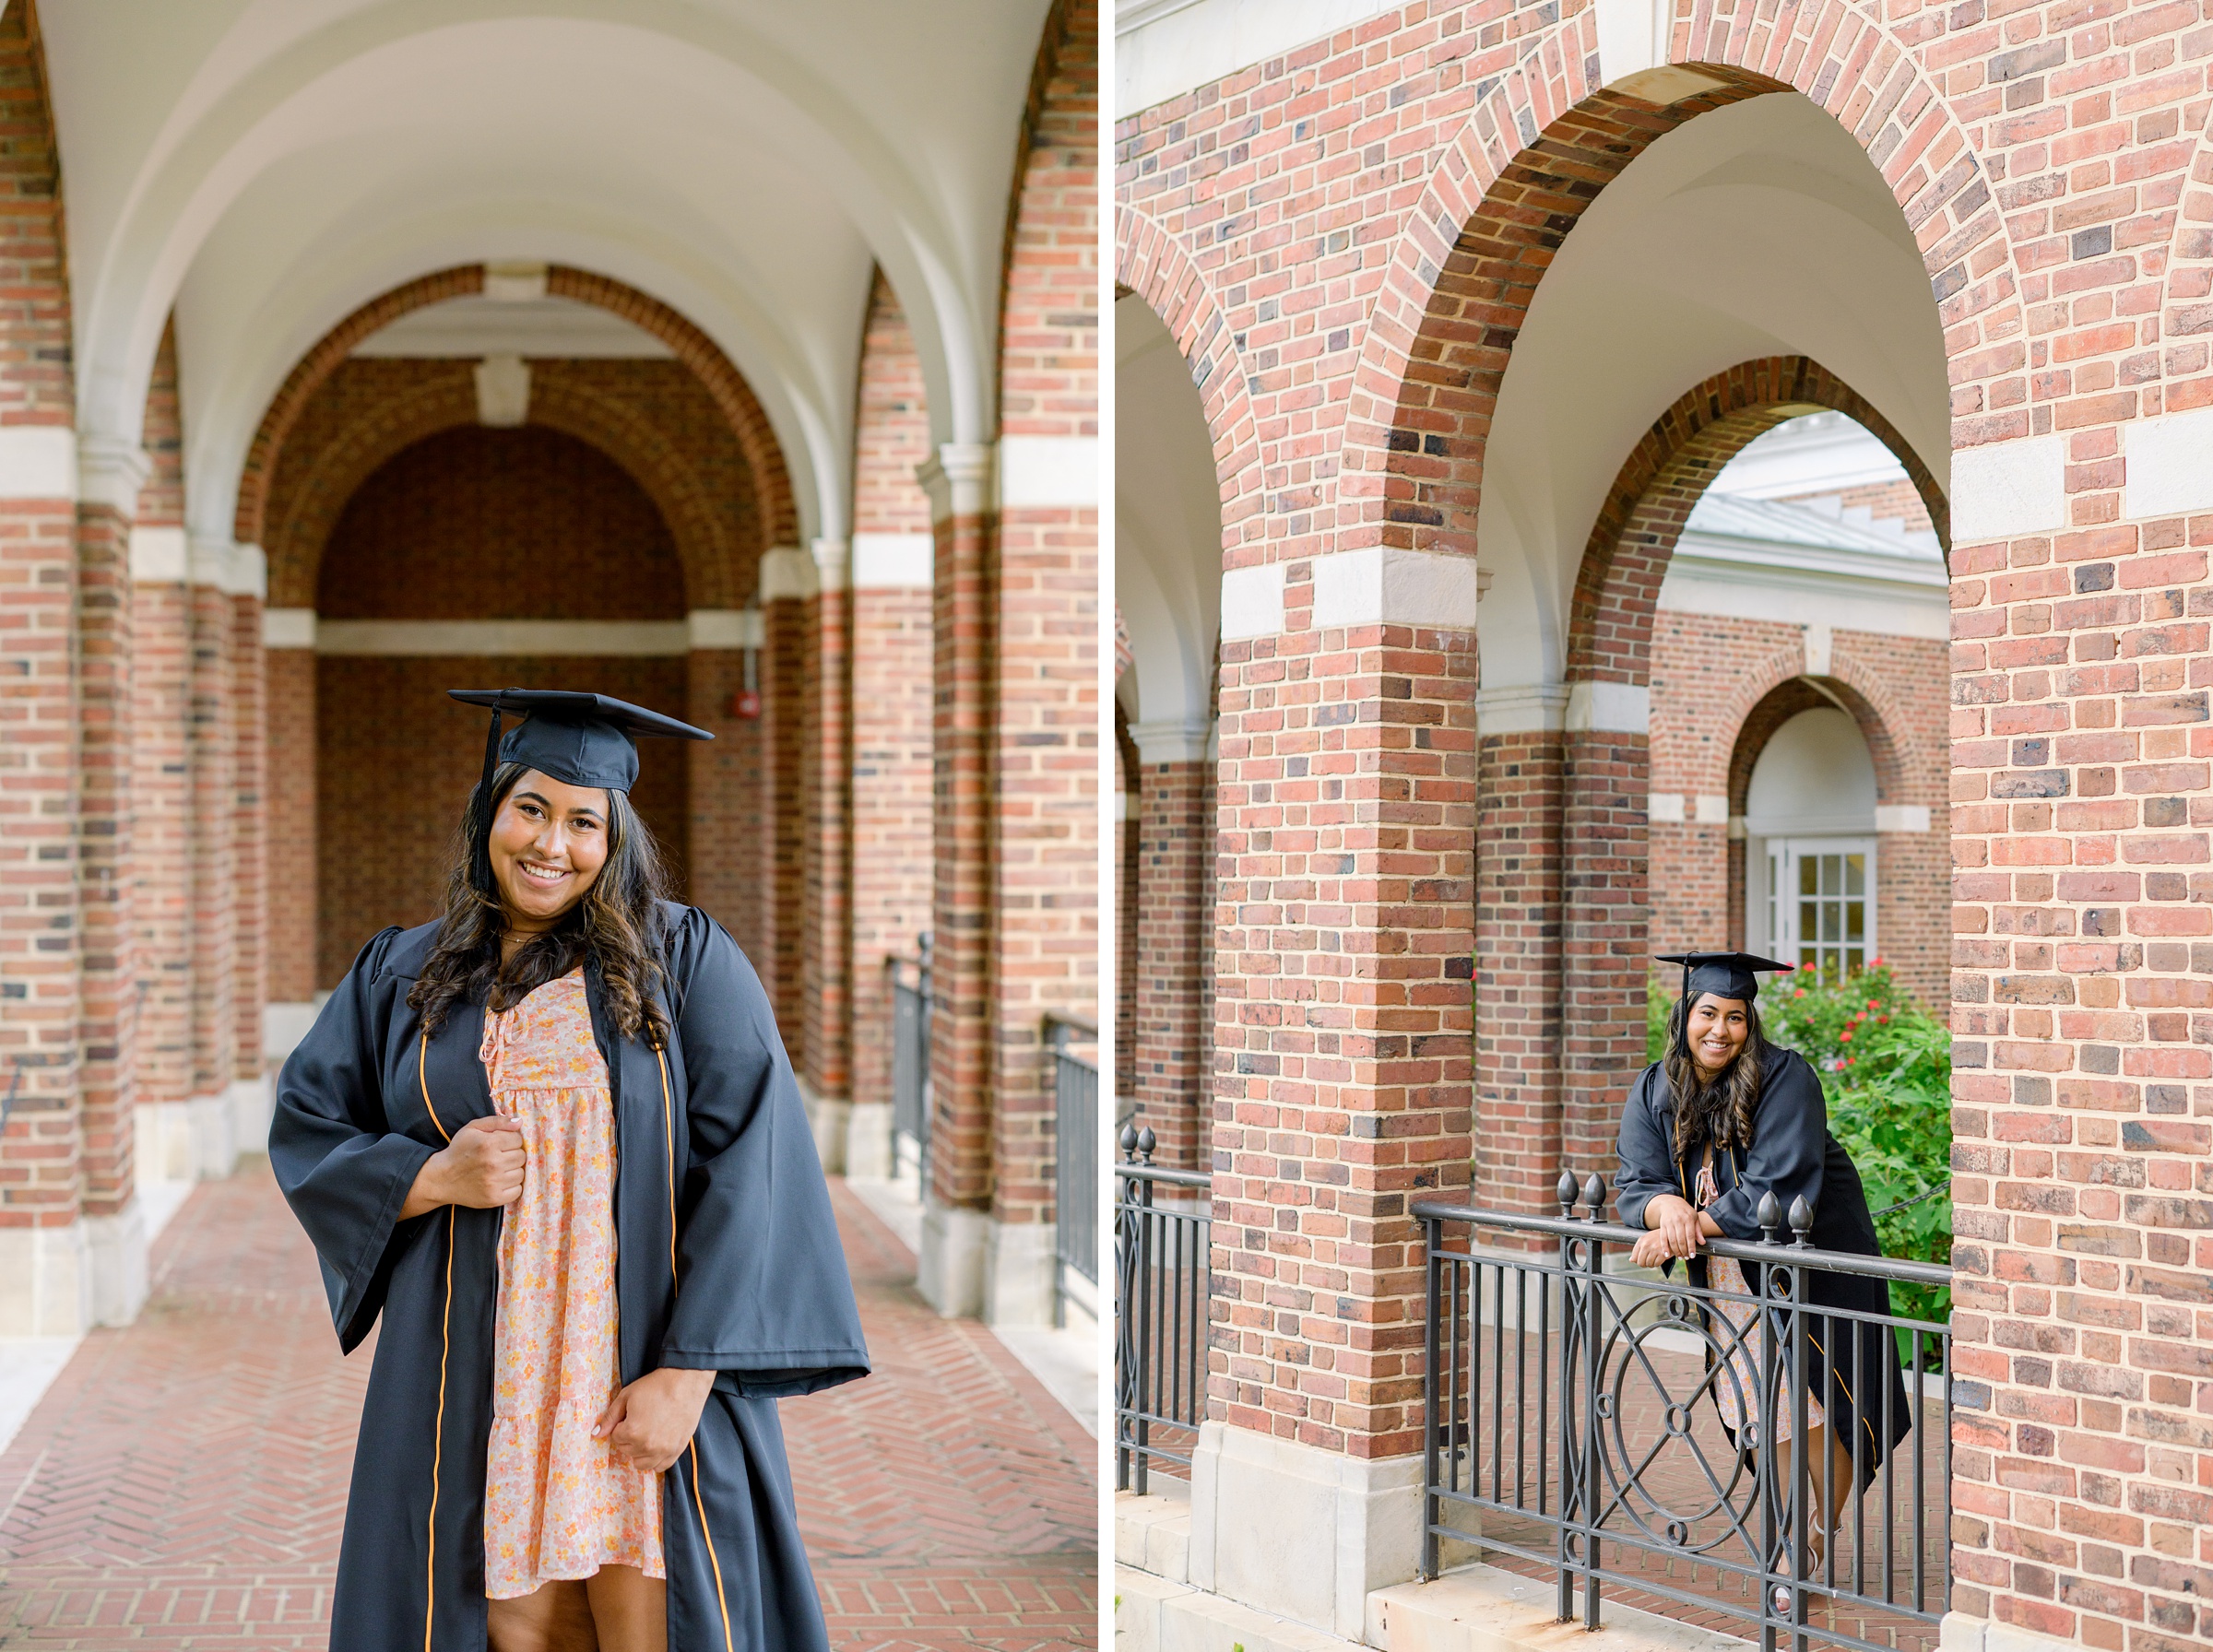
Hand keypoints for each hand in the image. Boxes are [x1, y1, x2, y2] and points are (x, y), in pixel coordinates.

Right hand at [400, 1115, 525, 1217]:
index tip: (500, 1144)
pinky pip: (517, 1191)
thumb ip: (497, 1121)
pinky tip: (499, 1181)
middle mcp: (493, 1163)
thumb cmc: (458, 1151)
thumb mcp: (472, 1128)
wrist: (441, 1179)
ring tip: (498, 1169)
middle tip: (498, 1157)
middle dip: (512, 1154)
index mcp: (489, 1144)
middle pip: (521, 1156)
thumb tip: (519, 1123)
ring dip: (512, 1171)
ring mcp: (494, 1183)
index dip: (510, 1140)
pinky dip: (511, 1186)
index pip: (518, 1140)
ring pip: (521, 1173)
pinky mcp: (494, 1199)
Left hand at [595, 1368, 716, 1473]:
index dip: (622, 1424)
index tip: (632, 1414)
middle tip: (641, 1419)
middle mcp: (647, 1446)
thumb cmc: (655, 1386)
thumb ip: (609, 1418)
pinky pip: (660, 1467)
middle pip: (627, 1450)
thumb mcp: (626, 1396)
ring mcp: (664, 1451)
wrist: (686, 1381)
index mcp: (632, 1432)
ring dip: (640, 1451)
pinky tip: (657, 1443)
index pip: (615, 1437)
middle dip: (629, 1437)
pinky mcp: (677, 1451)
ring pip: (641, 1463)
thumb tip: (595, 1434)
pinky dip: (655, 1459)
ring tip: (648, 1433)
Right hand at [1633, 1194, 1705, 1267]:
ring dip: (1675, 1251)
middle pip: (1680, 1239)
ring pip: (1672, 1240)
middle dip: (1683, 1251)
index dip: (1691, 1247)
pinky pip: (1662, 1238)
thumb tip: (1703, 1243)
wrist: (1671, 1203)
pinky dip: (1664, 1247)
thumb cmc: (1685, 1212)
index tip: (1692, 1256)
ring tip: (1679, 1257)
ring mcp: (1669, 1222)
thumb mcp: (1694, 1218)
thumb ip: (1698, 1230)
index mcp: (1688, 1219)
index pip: (1690, 1236)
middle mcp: (1678, 1220)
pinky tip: (1666, 1254)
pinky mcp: (1662, 1225)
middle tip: (1686, 1258)